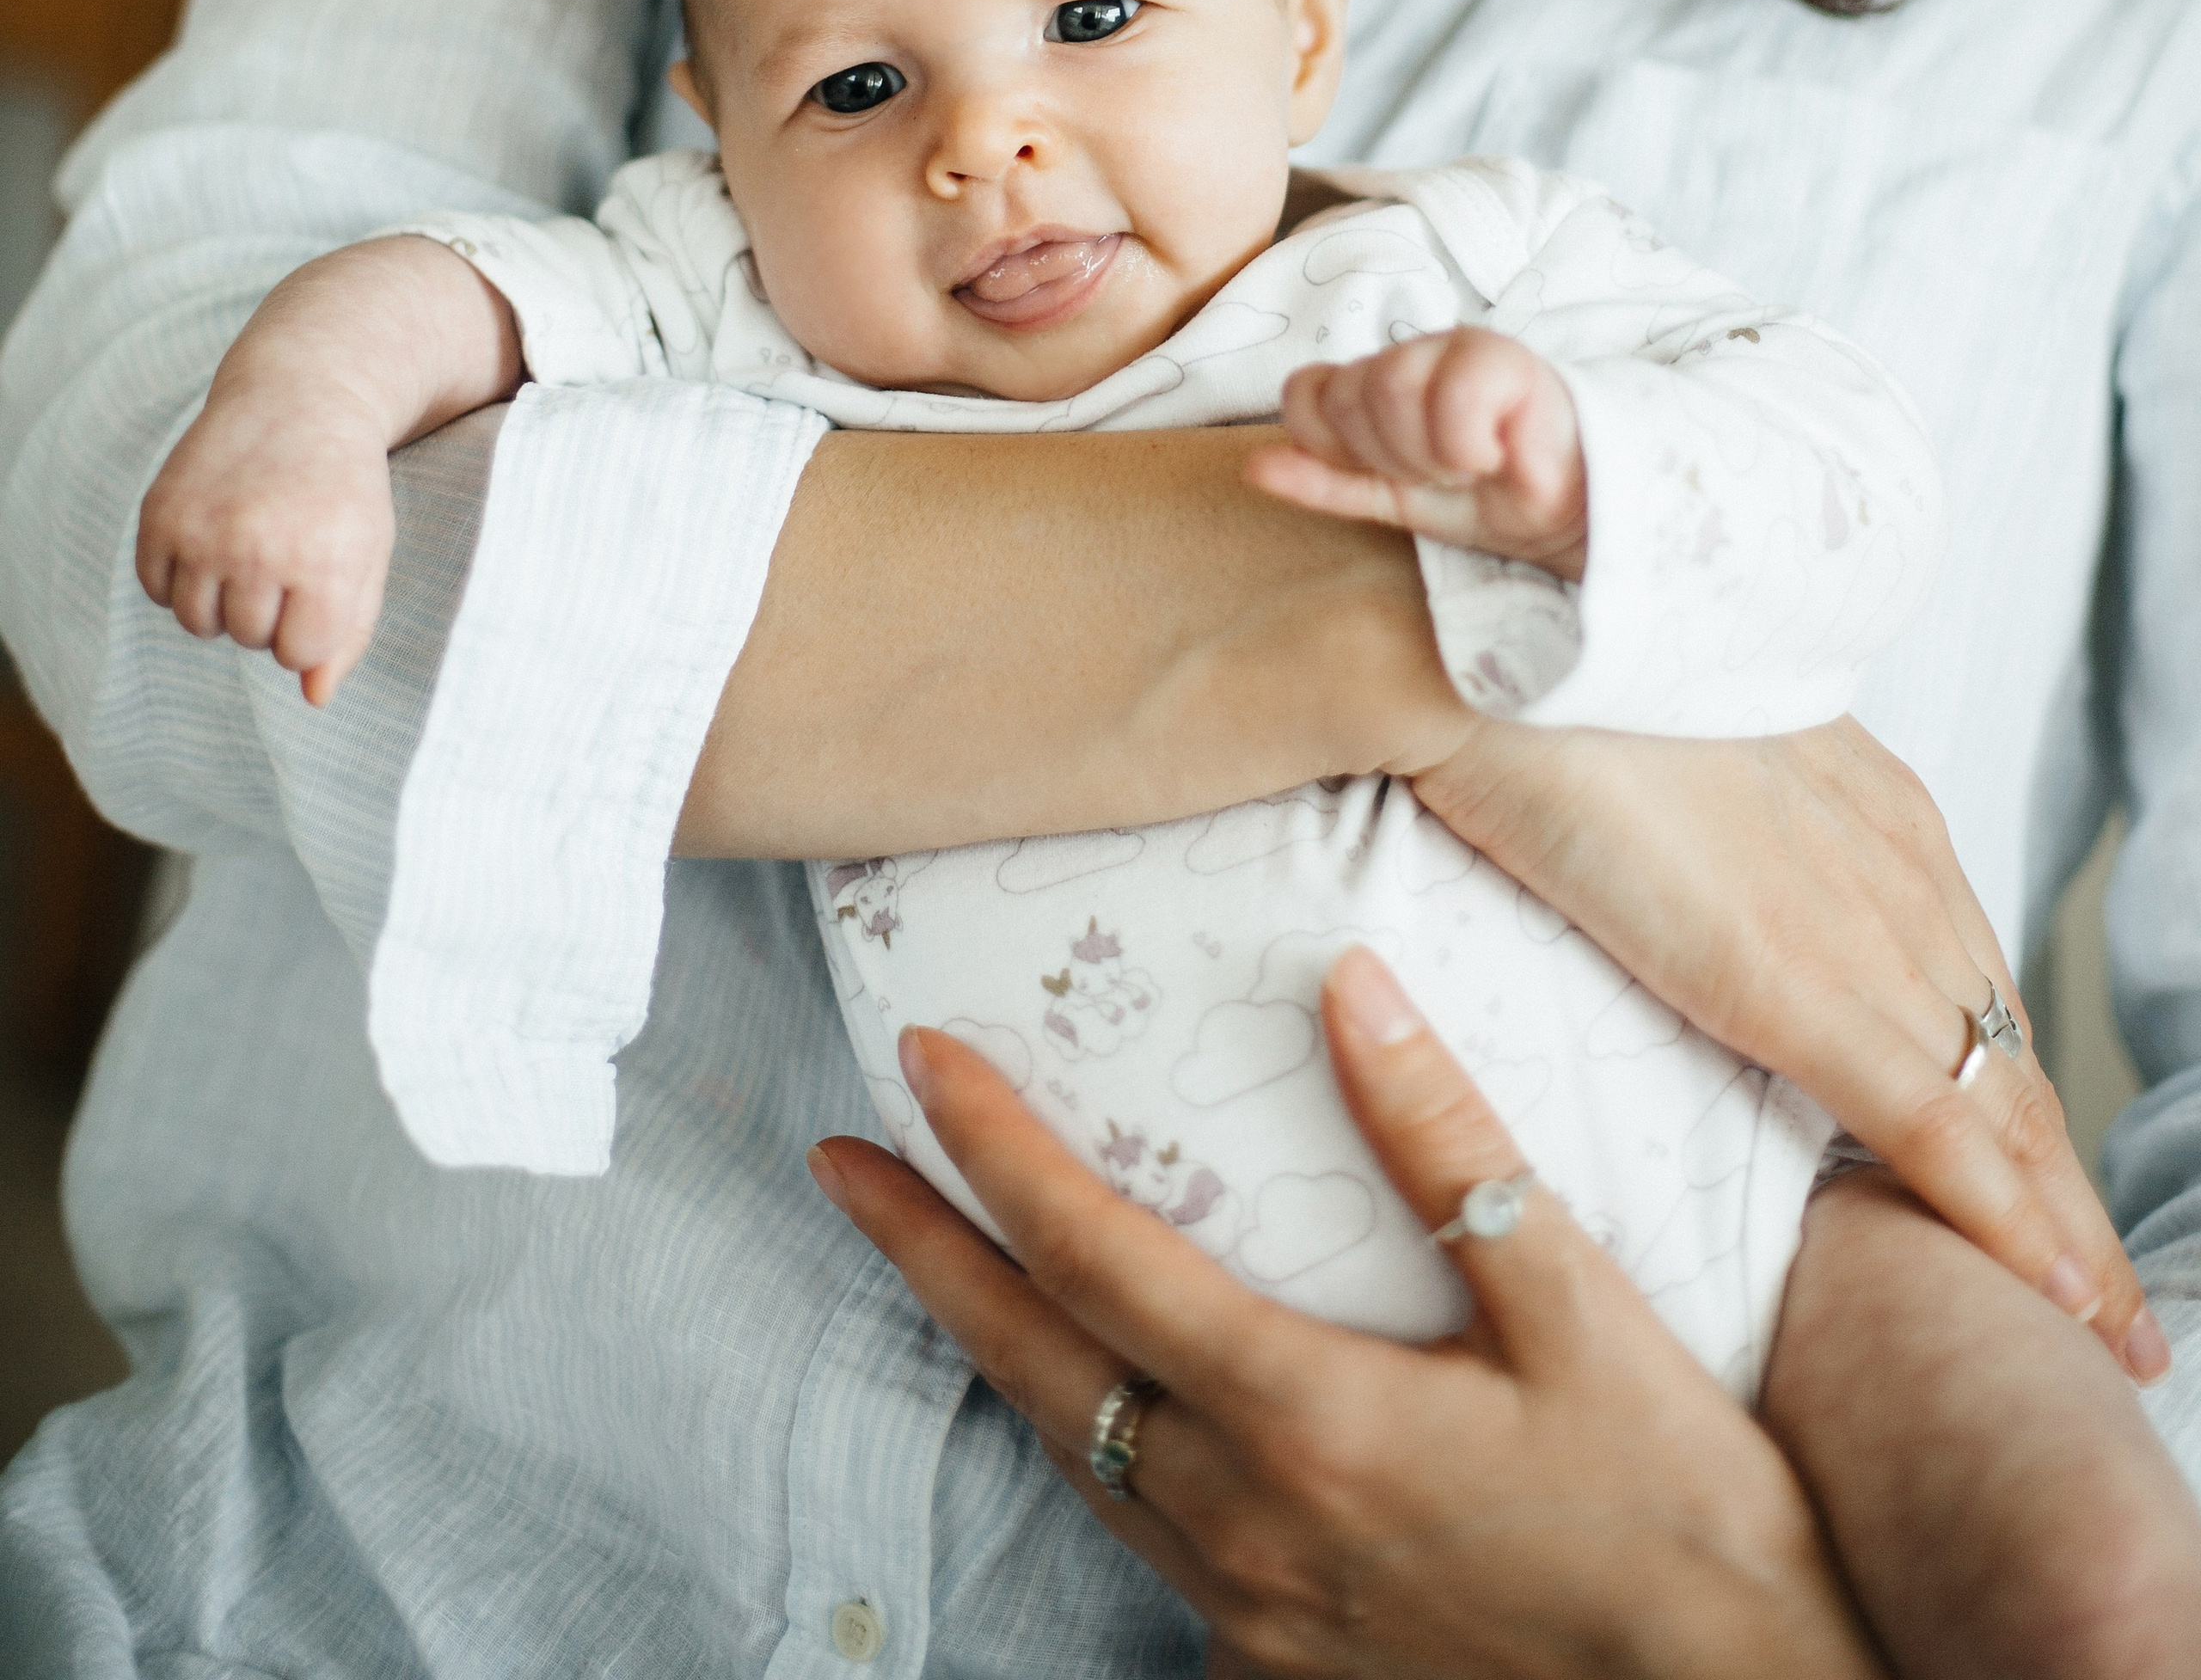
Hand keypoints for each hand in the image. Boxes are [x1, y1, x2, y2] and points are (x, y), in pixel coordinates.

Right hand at [137, 380, 393, 706]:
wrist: (299, 394)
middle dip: (270, 608)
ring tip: (250, 547)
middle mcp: (258, 548)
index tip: (321, 579)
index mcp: (323, 561)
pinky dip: (180, 576)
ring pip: (197, 623)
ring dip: (222, 599)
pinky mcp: (159, 513)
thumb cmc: (344, 486)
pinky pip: (156, 589)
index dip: (310, 624)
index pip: (297, 653)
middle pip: (248, 639)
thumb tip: (313, 698)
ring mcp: (203, 530)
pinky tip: (212, 534)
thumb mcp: (368, 554)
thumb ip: (349, 632)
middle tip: (287, 549)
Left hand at [813, 949, 1885, 1678]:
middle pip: (1039, 1367)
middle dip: (926, 1254)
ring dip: (994, 1350)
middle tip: (843, 1163)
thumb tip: (1346, 985)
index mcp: (1309, 1424)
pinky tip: (1101, 1411)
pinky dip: (1098, 1454)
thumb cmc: (1687, 1525)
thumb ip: (1452, 1152)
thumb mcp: (1584, 1313)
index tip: (917, 1066)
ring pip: (1081, 1460)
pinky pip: (1151, 1545)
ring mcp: (1255, 1620)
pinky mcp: (1283, 1676)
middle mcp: (1250, 1529)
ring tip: (935, 1262)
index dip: (994, 1157)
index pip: (1098, 1261)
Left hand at [1247, 328, 1586, 579]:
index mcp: (1376, 381)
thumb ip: (1325, 482)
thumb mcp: (1395, 500)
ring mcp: (1458, 349)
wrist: (1578, 511)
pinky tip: (1501, 455)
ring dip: (1433, 453)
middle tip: (1443, 474)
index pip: (1306, 392)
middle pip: (1349, 395)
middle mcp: (1411, 355)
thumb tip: (1253, 467)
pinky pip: (1457, 398)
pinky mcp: (1510, 359)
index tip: (1384, 474)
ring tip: (1473, 464)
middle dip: (1392, 456)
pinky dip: (1473, 447)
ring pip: (1393, 388)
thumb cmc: (1489, 497)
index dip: (1333, 445)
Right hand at [1411, 714, 2169, 1387]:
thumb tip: (1693, 848)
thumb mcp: (1682, 739)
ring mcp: (1862, 930)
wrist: (1502, 644)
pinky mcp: (1806, 989)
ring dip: (2064, 1228)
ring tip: (2109, 1326)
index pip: (1970, 975)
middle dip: (2061, 1177)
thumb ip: (1721, 809)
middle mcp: (1899, 866)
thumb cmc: (1557, 677)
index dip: (2009, 1078)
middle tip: (2107, 1291)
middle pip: (2006, 1053)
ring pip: (2004, 1110)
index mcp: (1873, 804)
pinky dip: (2013, 1226)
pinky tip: (2061, 1297)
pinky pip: (1939, 1133)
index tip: (2040, 1162)